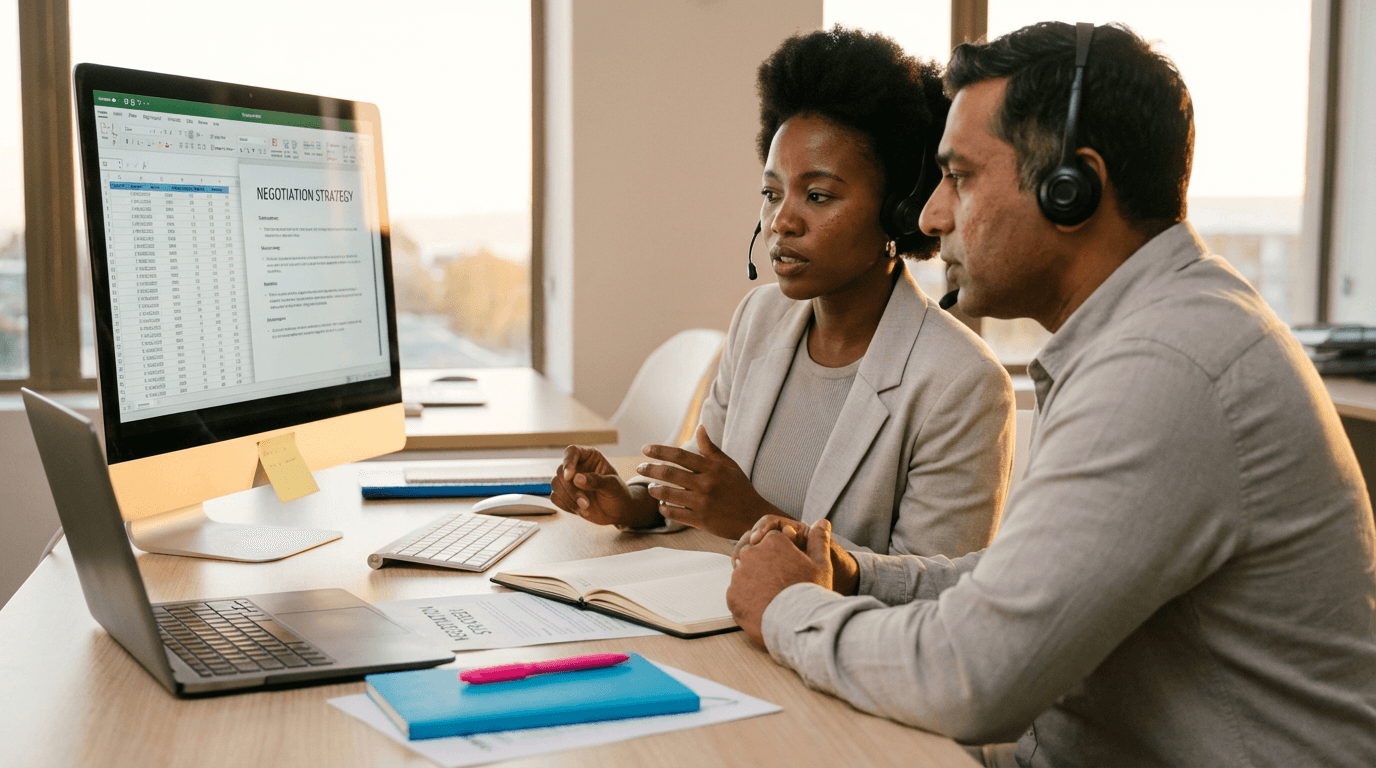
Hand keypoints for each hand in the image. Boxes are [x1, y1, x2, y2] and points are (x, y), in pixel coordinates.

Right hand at [551, 445, 660, 527]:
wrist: (618, 511)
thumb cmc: (618, 493)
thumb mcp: (613, 485)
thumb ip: (596, 480)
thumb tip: (576, 478)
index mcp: (589, 456)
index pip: (572, 452)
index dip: (568, 462)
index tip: (569, 476)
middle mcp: (577, 466)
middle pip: (560, 471)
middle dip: (571, 490)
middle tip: (586, 503)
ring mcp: (569, 481)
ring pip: (556, 485)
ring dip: (569, 499)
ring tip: (586, 508)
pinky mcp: (565, 495)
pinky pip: (556, 498)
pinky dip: (566, 505)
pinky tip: (581, 511)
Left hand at [637, 425, 788, 539]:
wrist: (753, 517)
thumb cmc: (741, 489)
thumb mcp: (730, 466)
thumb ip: (711, 449)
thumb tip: (699, 428)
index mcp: (712, 469)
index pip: (680, 456)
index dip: (660, 451)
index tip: (645, 449)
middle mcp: (706, 485)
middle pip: (670, 474)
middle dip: (651, 469)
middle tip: (640, 467)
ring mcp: (702, 504)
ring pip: (668, 494)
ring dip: (654, 490)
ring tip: (650, 487)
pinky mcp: (700, 521)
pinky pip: (674, 513)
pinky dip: (664, 508)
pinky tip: (661, 504)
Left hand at [727, 519, 833, 645]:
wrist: (798, 624)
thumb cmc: (811, 592)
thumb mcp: (821, 564)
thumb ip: (819, 540)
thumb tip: (821, 522)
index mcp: (772, 541)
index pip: (770, 540)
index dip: (780, 553)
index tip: (786, 566)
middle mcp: (752, 553)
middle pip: (754, 555)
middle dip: (764, 566)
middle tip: (779, 584)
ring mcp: (739, 574)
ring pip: (744, 574)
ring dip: (754, 582)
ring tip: (772, 598)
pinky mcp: (732, 595)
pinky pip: (737, 593)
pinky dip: (747, 599)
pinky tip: (763, 606)